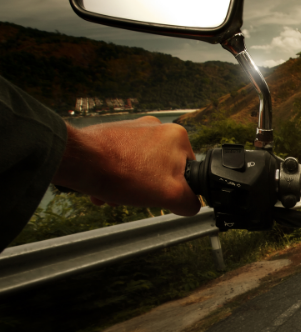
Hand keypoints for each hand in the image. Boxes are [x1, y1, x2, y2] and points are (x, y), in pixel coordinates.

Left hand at [51, 116, 200, 215]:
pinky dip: (116, 176)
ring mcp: (134, 129)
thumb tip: (192, 204)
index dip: (174, 189)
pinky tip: (105, 187)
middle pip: (162, 169)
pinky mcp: (113, 134)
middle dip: (147, 188)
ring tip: (115, 194)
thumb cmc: (122, 173)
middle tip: (134, 197)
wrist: (78, 161)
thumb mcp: (169, 195)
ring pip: (141, 167)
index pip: (188, 171)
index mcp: (177, 136)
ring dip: (129, 185)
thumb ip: (189, 201)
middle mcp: (157, 127)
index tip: (158, 196)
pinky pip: (122, 160)